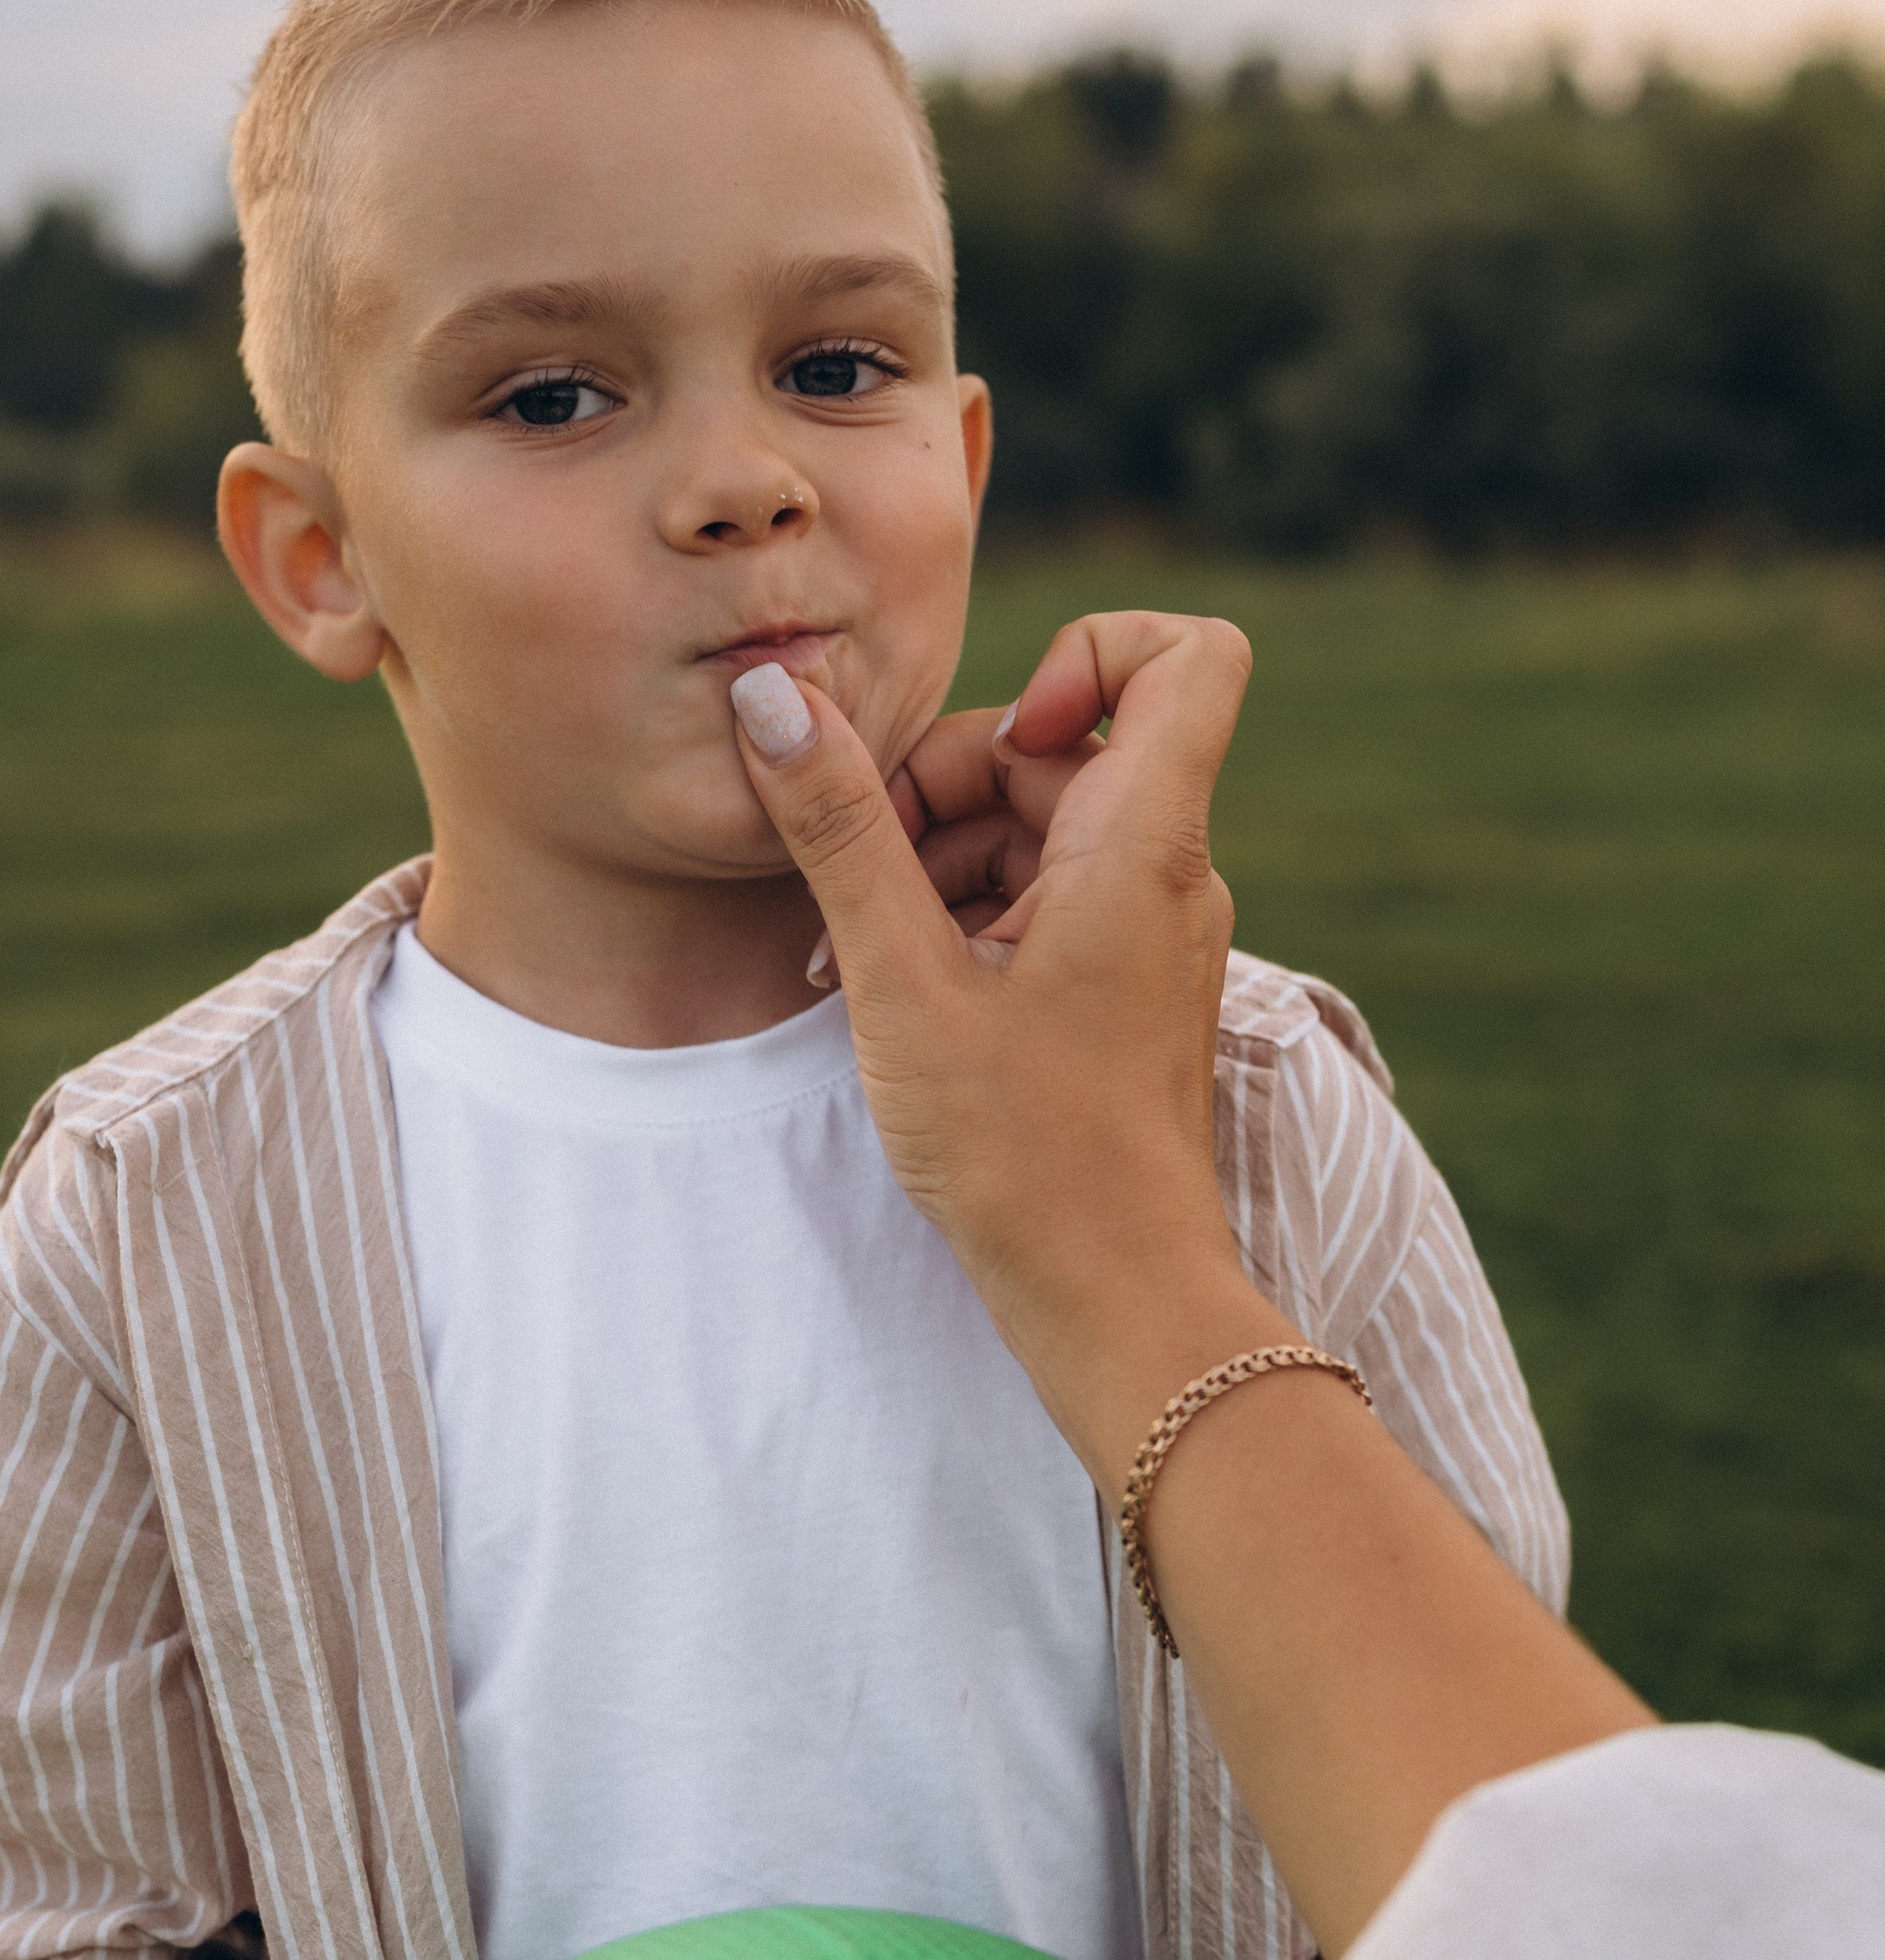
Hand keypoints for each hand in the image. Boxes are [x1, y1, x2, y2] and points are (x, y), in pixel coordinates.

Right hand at [732, 609, 1647, 1955]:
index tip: (994, 735)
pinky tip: (878, 993)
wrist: (1118, 1304)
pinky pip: (1038, 907)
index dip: (1086, 654)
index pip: (1186, 656)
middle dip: (940, 789)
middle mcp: (1165, 875)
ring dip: (928, 866)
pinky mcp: (1117, 995)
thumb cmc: (1029, 1155)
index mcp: (1143, 843)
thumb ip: (839, 830)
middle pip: (1060, 749)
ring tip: (840, 957)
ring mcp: (1146, 937)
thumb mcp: (902, 980)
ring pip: (1036, 832)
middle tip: (849, 873)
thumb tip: (774, 699)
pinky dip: (959, 925)